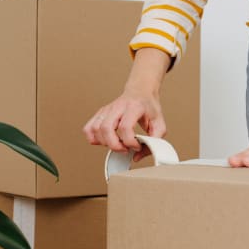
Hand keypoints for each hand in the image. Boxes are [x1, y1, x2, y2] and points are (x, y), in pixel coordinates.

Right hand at [83, 47, 170, 161]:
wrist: (141, 91)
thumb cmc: (149, 108)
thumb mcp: (159, 124)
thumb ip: (155, 141)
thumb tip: (137, 156)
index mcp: (134, 107)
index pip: (125, 127)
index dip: (130, 142)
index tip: (137, 146)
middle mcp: (118, 107)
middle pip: (107, 128)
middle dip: (115, 145)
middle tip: (125, 149)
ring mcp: (107, 109)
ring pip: (95, 128)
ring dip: (104, 143)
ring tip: (116, 144)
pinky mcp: (100, 113)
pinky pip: (88, 128)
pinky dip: (92, 138)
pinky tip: (104, 141)